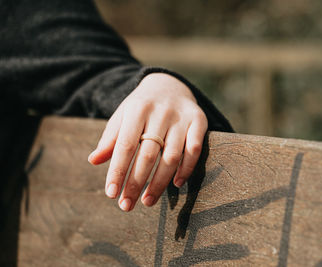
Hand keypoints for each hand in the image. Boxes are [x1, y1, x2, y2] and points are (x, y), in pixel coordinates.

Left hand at [88, 73, 207, 210]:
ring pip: (171, 156)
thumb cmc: (141, 108)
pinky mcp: (199, 121)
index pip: (125, 145)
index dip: (118, 171)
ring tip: (148, 201)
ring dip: (160, 183)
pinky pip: (194, 149)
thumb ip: (110, 138)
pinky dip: (186, 168)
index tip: (111, 193)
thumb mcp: (123, 116)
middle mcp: (160, 112)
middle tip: (127, 205)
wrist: (169, 84)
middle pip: (148, 154)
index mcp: (137, 109)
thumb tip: (93, 161)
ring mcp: (181, 117)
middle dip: (136, 183)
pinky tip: (176, 184)